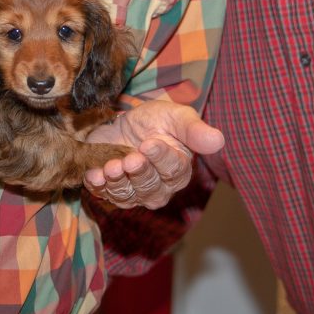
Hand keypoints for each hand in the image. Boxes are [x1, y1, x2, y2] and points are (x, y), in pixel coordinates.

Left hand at [83, 100, 223, 210]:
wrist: (124, 122)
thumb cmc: (156, 120)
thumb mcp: (176, 116)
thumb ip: (194, 130)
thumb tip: (218, 140)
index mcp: (178, 169)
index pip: (173, 170)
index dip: (161, 159)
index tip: (150, 143)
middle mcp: (158, 187)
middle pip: (150, 188)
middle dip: (139, 173)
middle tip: (130, 158)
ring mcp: (133, 191)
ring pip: (128, 196)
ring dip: (118, 182)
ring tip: (111, 166)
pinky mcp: (110, 189)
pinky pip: (104, 194)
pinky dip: (98, 185)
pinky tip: (95, 173)